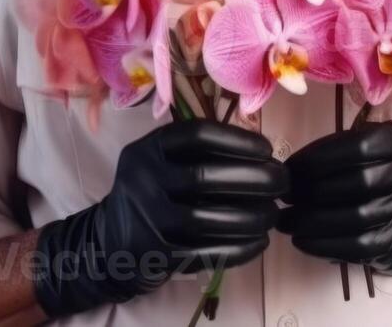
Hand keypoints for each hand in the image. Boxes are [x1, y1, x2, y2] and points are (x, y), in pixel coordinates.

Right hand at [33, 119, 287, 317]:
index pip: (197, 136)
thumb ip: (196, 149)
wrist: (110, 240)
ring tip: (273, 213)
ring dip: (250, 217)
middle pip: (205, 178)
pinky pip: (206, 253)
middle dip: (253, 179)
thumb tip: (260, 151)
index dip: (238, 141)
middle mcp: (145, 180)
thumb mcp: (160, 157)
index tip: (267, 149)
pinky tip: (259, 241)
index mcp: (149, 149)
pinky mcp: (159, 255)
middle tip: (281, 181)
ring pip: (206, 220)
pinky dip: (239, 248)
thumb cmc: (152, 190)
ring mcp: (150, 220)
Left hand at [277, 122, 391, 278]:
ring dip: (311, 220)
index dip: (316, 157)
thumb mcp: (383, 144)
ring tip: (284, 219)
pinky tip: (301, 240)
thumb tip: (296, 165)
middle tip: (283, 194)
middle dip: (310, 190)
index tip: (288, 168)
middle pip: (354, 183)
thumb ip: (349, 144)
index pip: (356, 147)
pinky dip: (324, 245)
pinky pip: (356, 247)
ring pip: (354, 218)